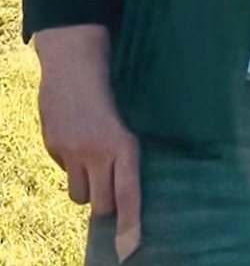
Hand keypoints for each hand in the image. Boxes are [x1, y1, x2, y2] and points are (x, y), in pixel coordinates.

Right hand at [34, 25, 141, 262]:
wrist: (76, 68)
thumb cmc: (112, 95)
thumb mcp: (126, 125)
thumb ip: (124, 155)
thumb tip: (122, 189)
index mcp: (125, 146)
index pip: (129, 194)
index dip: (129, 224)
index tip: (130, 249)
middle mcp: (99, 153)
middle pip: (102, 204)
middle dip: (106, 206)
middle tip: (111, 189)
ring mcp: (73, 152)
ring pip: (80, 195)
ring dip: (87, 187)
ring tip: (93, 164)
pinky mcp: (54, 148)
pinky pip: (65, 172)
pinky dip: (72, 167)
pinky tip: (77, 144)